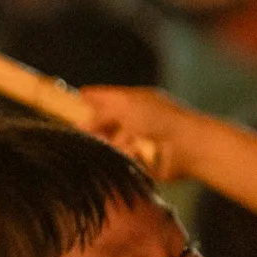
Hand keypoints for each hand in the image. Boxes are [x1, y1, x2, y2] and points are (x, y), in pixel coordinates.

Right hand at [81, 86, 197, 180]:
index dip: (87, 98)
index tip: (66, 103)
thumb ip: (101, 112)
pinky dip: (122, 156)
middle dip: (93, 126)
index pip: (104, 96)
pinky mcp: (139, 160)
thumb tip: (81, 123)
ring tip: (114, 143)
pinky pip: (120, 158)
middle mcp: (133, 118)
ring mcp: (136, 139)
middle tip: (81, 131)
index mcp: (133, 100)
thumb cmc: (161, 120)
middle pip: (103, 121)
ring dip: (109, 143)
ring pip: (109, 141)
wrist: (189, 147)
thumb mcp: (126, 107)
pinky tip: (130, 154)